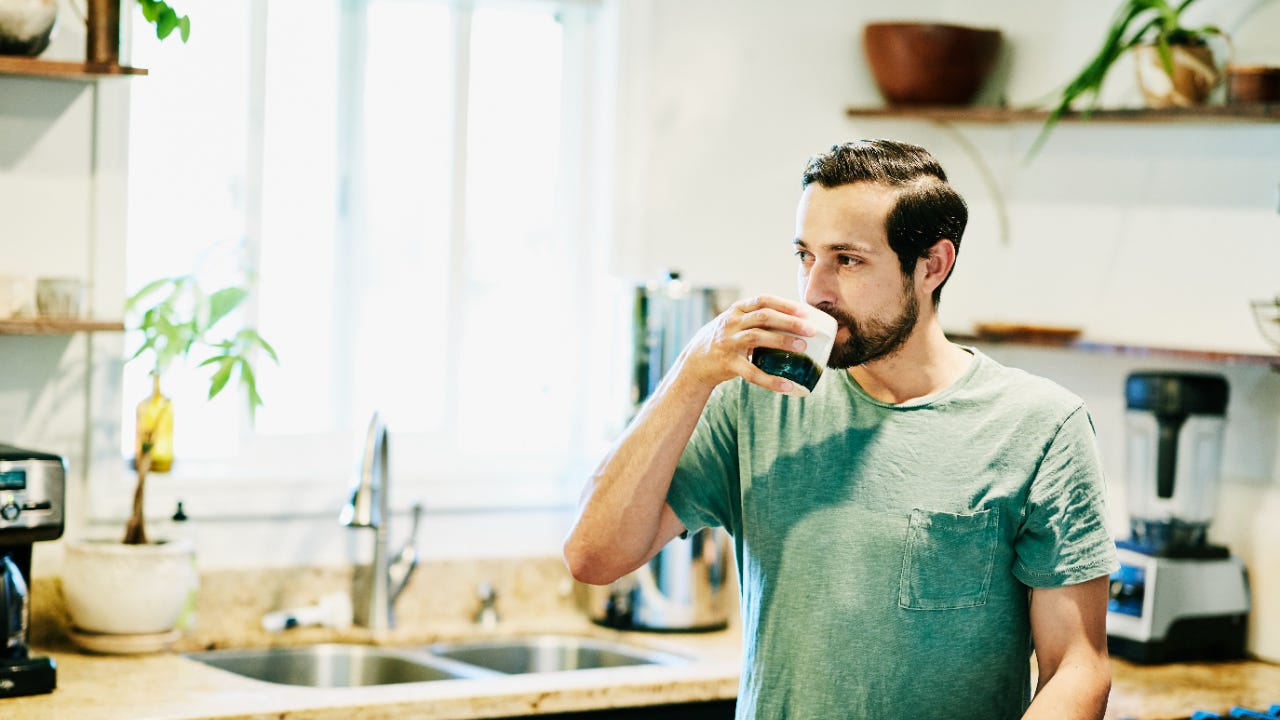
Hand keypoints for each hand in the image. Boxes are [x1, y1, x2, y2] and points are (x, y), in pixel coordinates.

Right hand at [676, 295, 816, 393]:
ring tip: (802, 348)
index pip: (763, 300)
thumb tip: (796, 322)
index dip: (785, 304)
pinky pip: (751, 372)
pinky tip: (788, 386)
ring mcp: (728, 343)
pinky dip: (771, 380)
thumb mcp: (735, 323)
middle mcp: (731, 323)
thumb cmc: (724, 340)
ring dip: (782, 341)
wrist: (695, 362)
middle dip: (789, 322)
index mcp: (736, 310)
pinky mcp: (728, 364)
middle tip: (811, 330)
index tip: (805, 311)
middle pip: (763, 317)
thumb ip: (757, 319)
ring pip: (757, 338)